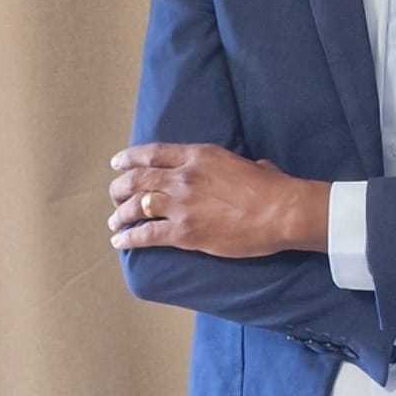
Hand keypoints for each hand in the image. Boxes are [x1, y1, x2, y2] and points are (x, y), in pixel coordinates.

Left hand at [108, 142, 328, 256]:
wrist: (282, 211)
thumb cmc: (273, 187)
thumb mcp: (250, 164)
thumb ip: (238, 164)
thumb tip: (253, 167)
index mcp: (198, 156)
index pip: (152, 153)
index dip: (130, 158)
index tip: (117, 163)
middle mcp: (183, 177)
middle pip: (137, 179)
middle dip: (119, 188)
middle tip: (115, 197)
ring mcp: (180, 205)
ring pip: (135, 206)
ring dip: (120, 214)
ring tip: (114, 221)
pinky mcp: (184, 232)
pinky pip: (146, 235)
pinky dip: (129, 238)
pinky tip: (120, 241)